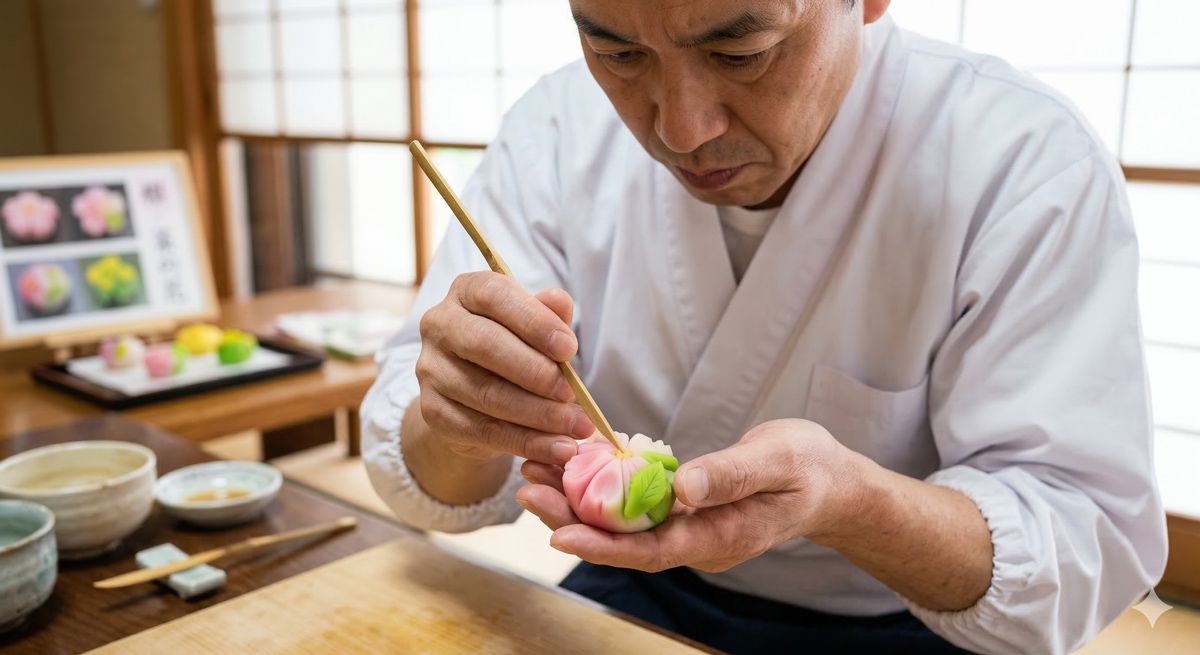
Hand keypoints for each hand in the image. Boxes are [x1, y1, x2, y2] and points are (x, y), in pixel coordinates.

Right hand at [414, 272, 593, 465]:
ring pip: (486, 393)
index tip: (569, 348)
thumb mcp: (536, 327)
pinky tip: (556, 448)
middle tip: (572, 394)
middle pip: (484, 345)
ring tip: (575, 427)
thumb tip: (560, 301)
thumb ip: (549, 314)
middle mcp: (440, 324)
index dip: (533, 321)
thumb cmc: (515, 348)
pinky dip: (525, 442)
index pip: (494, 296)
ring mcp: (431, 369)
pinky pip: (482, 430)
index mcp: (466, 291)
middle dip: (535, 372)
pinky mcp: (433, 411)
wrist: (477, 396)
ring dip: (538, 414)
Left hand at [517, 419, 863, 571]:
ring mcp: (688, 526)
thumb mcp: (779, 463)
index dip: (603, 545)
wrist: (830, 483)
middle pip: (623, 539)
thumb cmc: (809, 471)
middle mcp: (696, 540)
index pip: (651, 551)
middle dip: (572, 518)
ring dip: (577, 500)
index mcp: (719, 537)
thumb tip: (682, 486)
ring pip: (622, 522)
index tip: (559, 533)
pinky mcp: (683, 508)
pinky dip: (602, 486)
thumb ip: (732, 475)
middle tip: (527, 487)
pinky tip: (572, 463)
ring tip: (535, 472)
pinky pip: (635, 504)